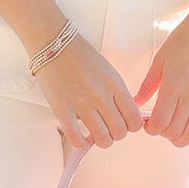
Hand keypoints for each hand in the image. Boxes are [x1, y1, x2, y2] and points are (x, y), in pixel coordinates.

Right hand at [34, 32, 143, 149]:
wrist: (55, 44)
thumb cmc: (82, 57)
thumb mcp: (109, 71)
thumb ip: (118, 93)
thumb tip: (126, 115)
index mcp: (115, 84)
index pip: (134, 118)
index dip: (131, 127)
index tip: (124, 124)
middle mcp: (101, 95)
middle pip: (119, 131)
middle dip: (116, 135)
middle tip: (109, 129)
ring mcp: (81, 103)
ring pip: (101, 138)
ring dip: (101, 141)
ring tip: (97, 136)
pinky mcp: (62, 108)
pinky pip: (75, 137)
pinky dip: (81, 143)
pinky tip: (82, 140)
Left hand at [134, 7, 188, 150]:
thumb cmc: (184, 39)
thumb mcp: (160, 59)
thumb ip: (148, 84)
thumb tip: (135, 102)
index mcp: (173, 86)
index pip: (159, 122)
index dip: (150, 129)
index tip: (147, 124)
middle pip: (174, 130)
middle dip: (163, 133)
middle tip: (159, 126)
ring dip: (180, 139)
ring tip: (173, 135)